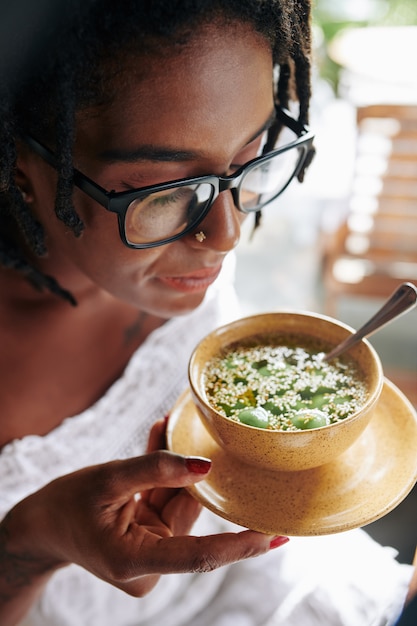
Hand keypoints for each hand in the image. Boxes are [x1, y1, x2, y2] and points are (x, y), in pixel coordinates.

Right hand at [4, 419, 284, 598]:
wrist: (42, 524)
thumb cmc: (67, 505)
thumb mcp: (107, 480)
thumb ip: (155, 470)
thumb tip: (205, 464)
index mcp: (136, 561)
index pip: (201, 557)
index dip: (242, 545)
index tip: (278, 535)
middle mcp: (150, 562)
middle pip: (187, 514)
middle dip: (194, 477)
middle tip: (212, 438)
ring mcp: (151, 550)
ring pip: (178, 501)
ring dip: (175, 467)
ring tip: (168, 425)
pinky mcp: (150, 536)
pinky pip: (166, 498)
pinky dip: (163, 472)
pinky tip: (161, 434)